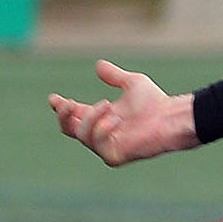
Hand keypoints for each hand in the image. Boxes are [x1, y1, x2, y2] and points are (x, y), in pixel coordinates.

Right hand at [48, 60, 198, 167]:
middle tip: (65, 103)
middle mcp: (101, 133)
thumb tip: (98, 65)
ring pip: (81, 133)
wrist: (169, 117)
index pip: (75, 115)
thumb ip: (114, 76)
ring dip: (90, 117)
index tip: (53, 98)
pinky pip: (96, 143)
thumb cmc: (155, 102)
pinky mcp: (113, 156)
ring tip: (107, 104)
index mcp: (102, 118)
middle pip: (69, 128)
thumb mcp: (131, 83)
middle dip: (63, 115)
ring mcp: (106, 146)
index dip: (61, 107)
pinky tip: (116, 120)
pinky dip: (102, 128)